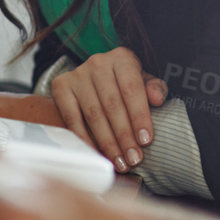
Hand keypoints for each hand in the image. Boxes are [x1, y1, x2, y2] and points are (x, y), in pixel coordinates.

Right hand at [49, 47, 165, 172]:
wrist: (93, 78)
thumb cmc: (124, 83)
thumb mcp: (143, 81)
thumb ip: (155, 88)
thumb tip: (157, 99)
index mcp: (122, 58)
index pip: (132, 89)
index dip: (139, 116)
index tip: (145, 140)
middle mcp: (98, 63)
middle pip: (112, 105)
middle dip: (124, 136)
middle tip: (133, 159)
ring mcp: (77, 74)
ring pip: (94, 115)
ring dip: (107, 142)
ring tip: (119, 161)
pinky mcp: (61, 86)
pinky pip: (73, 118)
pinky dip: (85, 139)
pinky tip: (97, 154)